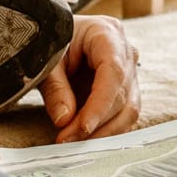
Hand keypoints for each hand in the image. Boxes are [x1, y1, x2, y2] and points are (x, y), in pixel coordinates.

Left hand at [38, 14, 139, 139]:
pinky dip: (106, 130)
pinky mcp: (126, 89)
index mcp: (107, 33)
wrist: (57, 35)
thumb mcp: (47, 60)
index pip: (113, 72)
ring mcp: (130, 71)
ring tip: (74, 143)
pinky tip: (85, 139)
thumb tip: (65, 120)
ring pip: (128, 109)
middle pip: (121, 95)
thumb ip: (55, 88)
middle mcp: (125, 52)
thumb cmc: (52, 40)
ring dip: (104, 132)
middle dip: (95, 123)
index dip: (100, 104)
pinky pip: (123, 114)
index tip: (83, 127)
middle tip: (66, 140)